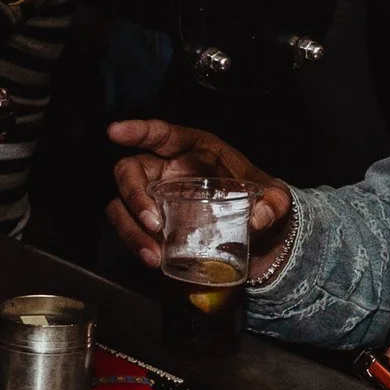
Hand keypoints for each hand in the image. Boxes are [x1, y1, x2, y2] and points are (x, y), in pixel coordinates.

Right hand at [105, 120, 288, 271]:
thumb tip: (261, 216)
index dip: (137, 130)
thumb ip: (275, 202)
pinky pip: (131, 229)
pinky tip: (154, 259)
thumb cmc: (260, 201)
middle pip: (130, 170)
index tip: (114, 132)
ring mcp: (156, 198)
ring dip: (130, 227)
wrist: (259, 235)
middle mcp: (168, 169)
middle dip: (133, 193)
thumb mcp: (275, 197)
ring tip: (152, 253)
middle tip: (153, 222)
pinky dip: (137, 244)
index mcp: (194, 149)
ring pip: (122, 204)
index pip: (161, 133)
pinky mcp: (153, 225)